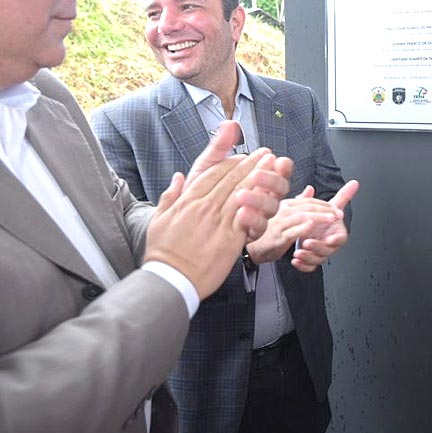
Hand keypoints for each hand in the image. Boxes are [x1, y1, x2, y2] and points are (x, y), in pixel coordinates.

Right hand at [144, 123, 289, 297]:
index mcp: (188, 201)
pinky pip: (247, 216)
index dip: (230, 162)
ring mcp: (218, 222)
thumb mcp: (158, 219)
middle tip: (265, 153)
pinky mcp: (230, 239)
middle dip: (250, 163)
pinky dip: (259, 203)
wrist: (171, 279)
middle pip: (231, 179)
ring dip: (259, 176)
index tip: (243, 156)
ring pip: (242, 193)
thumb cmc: (163, 253)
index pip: (213, 173)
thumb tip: (177, 177)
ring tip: (272, 166)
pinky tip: (270, 193)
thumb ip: (170, 196)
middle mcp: (204, 207)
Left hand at [186, 121, 292, 240]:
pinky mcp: (250, 232)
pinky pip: (259, 227)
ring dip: (260, 199)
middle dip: (273, 180)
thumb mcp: (207, 167)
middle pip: (281, 188)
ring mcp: (257, 215)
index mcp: (256, 179)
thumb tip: (230, 124)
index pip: (277, 169)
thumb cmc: (198, 193)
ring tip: (241, 194)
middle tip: (258, 174)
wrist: (182, 221)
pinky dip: (252, 219)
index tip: (271, 156)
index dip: (279, 164)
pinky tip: (241, 212)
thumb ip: (220, 146)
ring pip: (272, 208)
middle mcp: (261, 197)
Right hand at [246, 186, 342, 264]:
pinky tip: (312, 226)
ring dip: (319, 217)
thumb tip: (311, 188)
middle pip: (306, 207)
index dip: (324, 204)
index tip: (337, 208)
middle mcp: (282, 211)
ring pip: (302, 217)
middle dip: (325, 209)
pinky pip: (292, 231)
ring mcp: (280, 224)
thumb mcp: (285, 214)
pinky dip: (303, 228)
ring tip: (332, 218)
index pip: (308, 201)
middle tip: (339, 213)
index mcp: (285, 204)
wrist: (254, 248)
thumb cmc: (271, 231)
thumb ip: (299, 201)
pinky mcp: (278, 237)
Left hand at [291, 180, 358, 272]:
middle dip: (317, 247)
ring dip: (308, 257)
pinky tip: (295, 261)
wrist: (308, 228)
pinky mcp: (312, 261)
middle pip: (328, 250)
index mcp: (336, 233)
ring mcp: (321, 254)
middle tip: (306, 242)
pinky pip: (309, 267)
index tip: (329, 238)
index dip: (335, 239)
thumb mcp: (330, 207)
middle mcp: (329, 244)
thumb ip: (343, 197)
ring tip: (297, 253)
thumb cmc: (322, 219)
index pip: (341, 239)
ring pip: (317, 260)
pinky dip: (303, 266)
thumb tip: (355, 183)